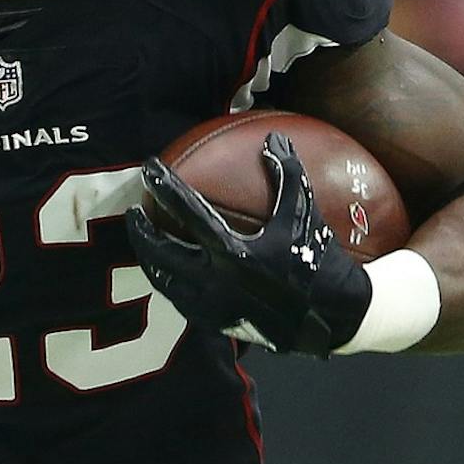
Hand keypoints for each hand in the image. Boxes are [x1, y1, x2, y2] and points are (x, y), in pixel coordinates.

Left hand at [126, 131, 372, 357]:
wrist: (330, 318)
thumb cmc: (319, 261)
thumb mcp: (305, 214)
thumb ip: (288, 174)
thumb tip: (274, 139)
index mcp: (234, 252)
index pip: (188, 211)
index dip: (165, 186)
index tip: (149, 169)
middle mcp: (217, 281)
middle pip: (162, 253)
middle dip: (141, 232)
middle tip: (132, 213)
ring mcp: (213, 307)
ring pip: (166, 282)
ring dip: (150, 260)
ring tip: (144, 242)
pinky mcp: (216, 324)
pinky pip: (181, 302)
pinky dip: (171, 284)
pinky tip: (168, 272)